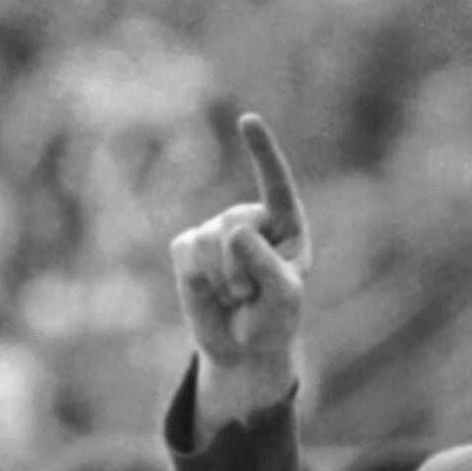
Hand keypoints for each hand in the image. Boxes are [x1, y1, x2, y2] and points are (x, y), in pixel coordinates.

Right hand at [171, 112, 310, 427]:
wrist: (244, 349)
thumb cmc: (275, 320)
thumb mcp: (283, 296)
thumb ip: (265, 263)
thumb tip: (234, 230)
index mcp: (285, 224)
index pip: (275, 183)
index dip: (261, 152)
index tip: (247, 121)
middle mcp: (251, 220)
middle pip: (234, 220)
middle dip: (240, 264)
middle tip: (251, 294)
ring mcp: (216, 231)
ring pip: (207, 239)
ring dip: (221, 277)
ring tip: (236, 296)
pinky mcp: (188, 248)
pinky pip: (186, 250)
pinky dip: (198, 278)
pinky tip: (213, 293)